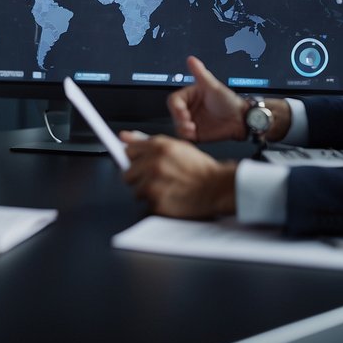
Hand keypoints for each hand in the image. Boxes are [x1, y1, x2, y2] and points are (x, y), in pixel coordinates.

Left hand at [121, 132, 236, 218]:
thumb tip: (123, 137)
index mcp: (158, 146)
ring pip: (136, 191)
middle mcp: (154, 164)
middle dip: (138, 178)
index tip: (140, 164)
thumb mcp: (176, 146)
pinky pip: (146, 205)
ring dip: (147, 192)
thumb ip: (147, 142)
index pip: (128, 152)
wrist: (219, 188)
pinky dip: (156, 205)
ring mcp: (154, 185)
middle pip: (127, 173)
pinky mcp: (157, 203)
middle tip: (155, 180)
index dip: (135, 159)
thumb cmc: (200, 168)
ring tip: (166, 189)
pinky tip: (170, 198)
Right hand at [167, 55, 247, 142]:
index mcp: (190, 97)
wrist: (241, 120)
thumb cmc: (229, 101)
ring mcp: (192, 122)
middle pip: (174, 114)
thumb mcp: (213, 86)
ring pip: (178, 126)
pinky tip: (193, 133)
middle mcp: (189, 109)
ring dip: (182, 128)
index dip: (176, 107)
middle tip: (187, 121)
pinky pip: (185, 136)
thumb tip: (191, 59)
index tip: (182, 111)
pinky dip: (186, 136)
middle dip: (179, 119)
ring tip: (192, 128)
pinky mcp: (196, 134)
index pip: (174, 101)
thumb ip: (200, 73)